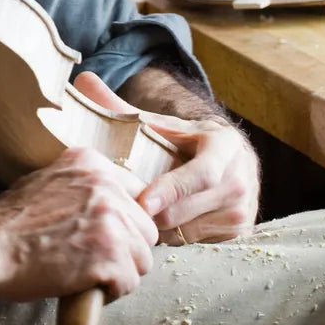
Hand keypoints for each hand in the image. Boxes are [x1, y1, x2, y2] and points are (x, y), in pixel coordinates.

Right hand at [0, 146, 157, 301]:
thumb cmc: (10, 222)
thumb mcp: (47, 180)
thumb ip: (80, 184)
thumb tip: (105, 200)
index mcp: (92, 163)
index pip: (135, 194)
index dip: (123, 221)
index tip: (107, 236)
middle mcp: (106, 185)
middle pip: (145, 227)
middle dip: (126, 248)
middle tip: (96, 259)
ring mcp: (111, 219)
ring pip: (142, 257)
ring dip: (120, 271)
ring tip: (88, 274)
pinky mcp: (110, 255)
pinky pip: (130, 282)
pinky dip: (111, 292)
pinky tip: (86, 286)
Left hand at [74, 72, 259, 244]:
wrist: (231, 161)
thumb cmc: (187, 141)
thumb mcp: (163, 124)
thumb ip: (121, 108)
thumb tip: (83, 80)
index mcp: (225, 146)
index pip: (201, 174)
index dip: (171, 189)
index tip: (142, 201)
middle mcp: (240, 181)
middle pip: (189, 210)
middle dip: (153, 213)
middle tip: (123, 209)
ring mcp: (241, 211)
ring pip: (187, 231)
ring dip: (159, 228)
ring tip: (139, 213)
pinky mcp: (238, 235)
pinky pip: (194, 244)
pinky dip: (172, 237)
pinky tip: (159, 224)